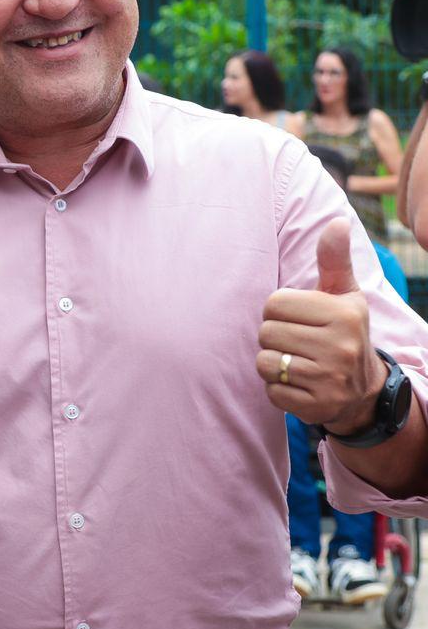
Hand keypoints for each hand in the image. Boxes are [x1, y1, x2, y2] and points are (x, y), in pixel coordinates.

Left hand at [259, 218, 386, 434]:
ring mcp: (330, 380)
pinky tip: (299, 384)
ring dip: (273, 363)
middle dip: (274, 336)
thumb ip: (333, 259)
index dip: (278, 311)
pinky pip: (271, 392)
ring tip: (297, 361)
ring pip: (264, 362)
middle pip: (266, 332)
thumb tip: (336, 222)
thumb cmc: (342, 330)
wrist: (363, 389)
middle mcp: (341, 347)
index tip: (299, 318)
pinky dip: (278, 388)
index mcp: (344, 313)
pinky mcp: (317, 407)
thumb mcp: (343, 294)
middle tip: (299, 342)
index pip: (273, 304)